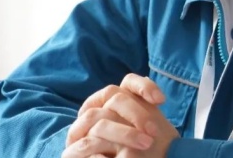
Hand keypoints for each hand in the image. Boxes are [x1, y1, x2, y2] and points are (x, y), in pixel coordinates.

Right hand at [63, 74, 178, 156]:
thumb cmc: (135, 152)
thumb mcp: (142, 132)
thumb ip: (144, 114)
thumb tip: (157, 99)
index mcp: (113, 101)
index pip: (128, 83)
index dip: (144, 86)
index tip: (160, 100)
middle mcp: (95, 111)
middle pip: (114, 99)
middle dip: (137, 114)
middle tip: (154, 131)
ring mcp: (80, 130)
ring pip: (100, 123)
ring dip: (126, 133)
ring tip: (146, 143)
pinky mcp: (71, 152)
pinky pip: (85, 146)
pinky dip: (104, 151)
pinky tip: (118, 156)